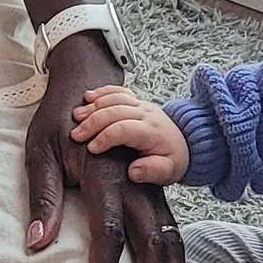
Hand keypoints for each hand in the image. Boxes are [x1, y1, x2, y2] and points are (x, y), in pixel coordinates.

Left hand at [24, 40, 185, 262]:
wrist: (88, 83)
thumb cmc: (57, 121)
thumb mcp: (39, 150)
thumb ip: (43, 198)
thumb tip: (36, 243)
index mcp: (106, 172)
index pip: (109, 229)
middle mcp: (138, 184)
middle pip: (154, 244)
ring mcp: (152, 191)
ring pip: (172, 244)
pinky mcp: (156, 199)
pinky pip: (173, 239)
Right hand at [68, 82, 189, 185]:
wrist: (185, 143)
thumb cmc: (172, 159)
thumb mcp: (168, 172)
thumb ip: (152, 172)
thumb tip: (133, 171)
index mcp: (151, 132)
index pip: (125, 129)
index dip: (106, 137)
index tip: (92, 148)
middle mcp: (145, 114)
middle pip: (115, 111)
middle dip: (93, 122)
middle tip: (76, 135)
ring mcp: (140, 105)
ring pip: (115, 99)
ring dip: (94, 106)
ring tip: (76, 116)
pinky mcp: (136, 102)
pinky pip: (119, 91)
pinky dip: (103, 92)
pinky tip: (88, 96)